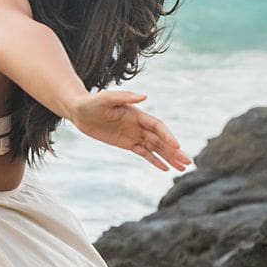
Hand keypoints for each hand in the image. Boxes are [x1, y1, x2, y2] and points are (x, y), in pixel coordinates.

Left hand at [71, 89, 191, 172]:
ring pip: (155, 148)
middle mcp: (139, 125)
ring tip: (182, 168)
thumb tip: (144, 97)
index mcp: (137, 114)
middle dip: (174, 152)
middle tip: (188, 162)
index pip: (158, 127)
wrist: (79, 111)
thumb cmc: (92, 102)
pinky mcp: (127, 143)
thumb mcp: (105, 98)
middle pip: (161, 140)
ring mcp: (134, 135)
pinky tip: (165, 169)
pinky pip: (144, 153)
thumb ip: (125, 97)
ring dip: (169, 158)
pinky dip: (155, 161)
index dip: (168, 136)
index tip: (177, 146)